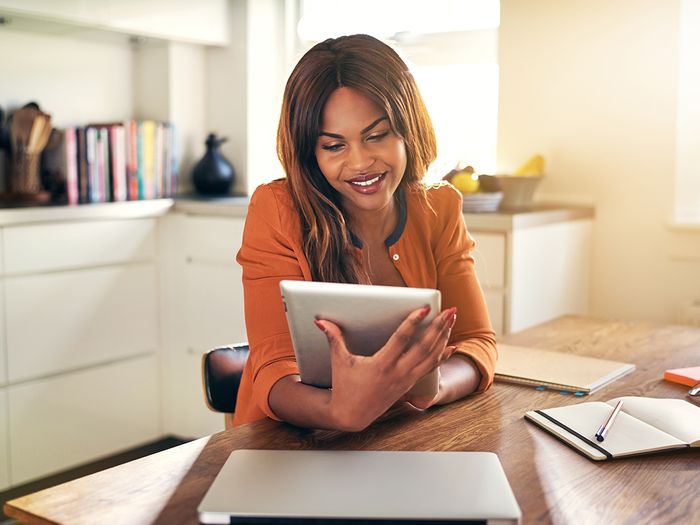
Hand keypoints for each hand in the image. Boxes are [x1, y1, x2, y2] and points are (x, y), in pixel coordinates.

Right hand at [315, 305, 456, 431]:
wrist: (351, 415)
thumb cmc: (344, 387)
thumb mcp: (339, 362)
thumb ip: (333, 338)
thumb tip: (320, 321)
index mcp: (381, 365)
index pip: (402, 340)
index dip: (414, 322)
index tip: (425, 308)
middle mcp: (398, 372)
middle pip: (424, 347)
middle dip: (439, 327)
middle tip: (451, 310)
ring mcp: (406, 379)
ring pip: (431, 357)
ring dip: (443, 337)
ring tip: (452, 320)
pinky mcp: (409, 384)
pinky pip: (430, 368)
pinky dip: (442, 356)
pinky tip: (452, 345)